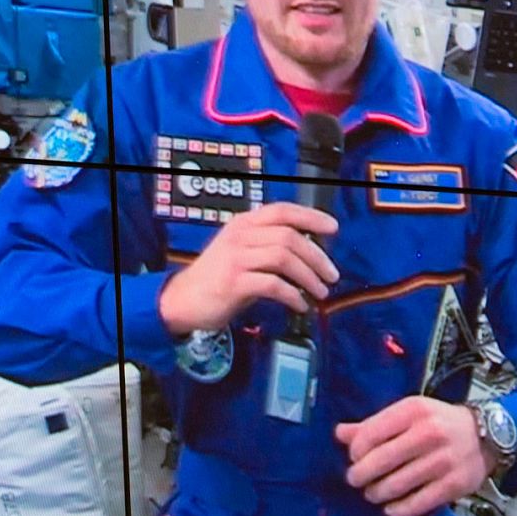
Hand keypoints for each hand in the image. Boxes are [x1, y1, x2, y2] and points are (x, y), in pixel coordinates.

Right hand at [157, 202, 338, 334]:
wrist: (183, 300)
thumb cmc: (216, 278)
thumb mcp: (240, 251)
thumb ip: (268, 245)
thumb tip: (310, 253)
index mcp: (243, 224)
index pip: (282, 211)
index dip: (311, 217)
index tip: (333, 228)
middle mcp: (239, 236)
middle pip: (289, 237)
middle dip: (317, 257)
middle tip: (331, 275)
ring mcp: (235, 258)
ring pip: (284, 258)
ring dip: (309, 277)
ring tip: (320, 292)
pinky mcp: (234, 283)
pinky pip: (273, 285)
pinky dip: (293, 295)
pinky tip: (300, 305)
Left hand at [333, 396, 491, 515]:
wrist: (486, 436)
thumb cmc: (439, 423)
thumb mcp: (408, 414)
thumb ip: (374, 424)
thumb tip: (339, 434)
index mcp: (413, 411)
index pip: (370, 434)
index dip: (355, 451)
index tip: (353, 458)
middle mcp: (429, 433)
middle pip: (380, 461)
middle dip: (361, 475)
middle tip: (356, 480)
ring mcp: (443, 461)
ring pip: (396, 485)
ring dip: (377, 493)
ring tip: (372, 494)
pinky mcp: (454, 485)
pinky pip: (417, 503)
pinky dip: (398, 509)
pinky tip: (391, 508)